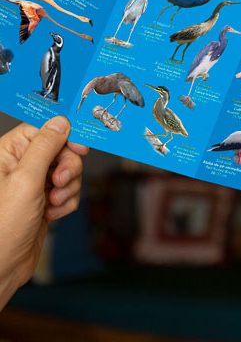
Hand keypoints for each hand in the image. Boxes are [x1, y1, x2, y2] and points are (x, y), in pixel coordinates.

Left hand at [0, 117, 88, 308]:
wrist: (0, 269)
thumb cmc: (2, 228)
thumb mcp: (26, 180)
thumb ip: (45, 147)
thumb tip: (61, 122)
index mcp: (7, 154)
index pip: (43, 131)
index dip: (64, 136)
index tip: (80, 147)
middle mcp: (19, 167)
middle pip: (60, 151)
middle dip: (67, 168)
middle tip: (58, 183)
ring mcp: (32, 186)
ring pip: (67, 173)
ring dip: (67, 188)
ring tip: (51, 204)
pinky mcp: (43, 202)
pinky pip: (67, 192)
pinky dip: (65, 203)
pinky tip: (51, 214)